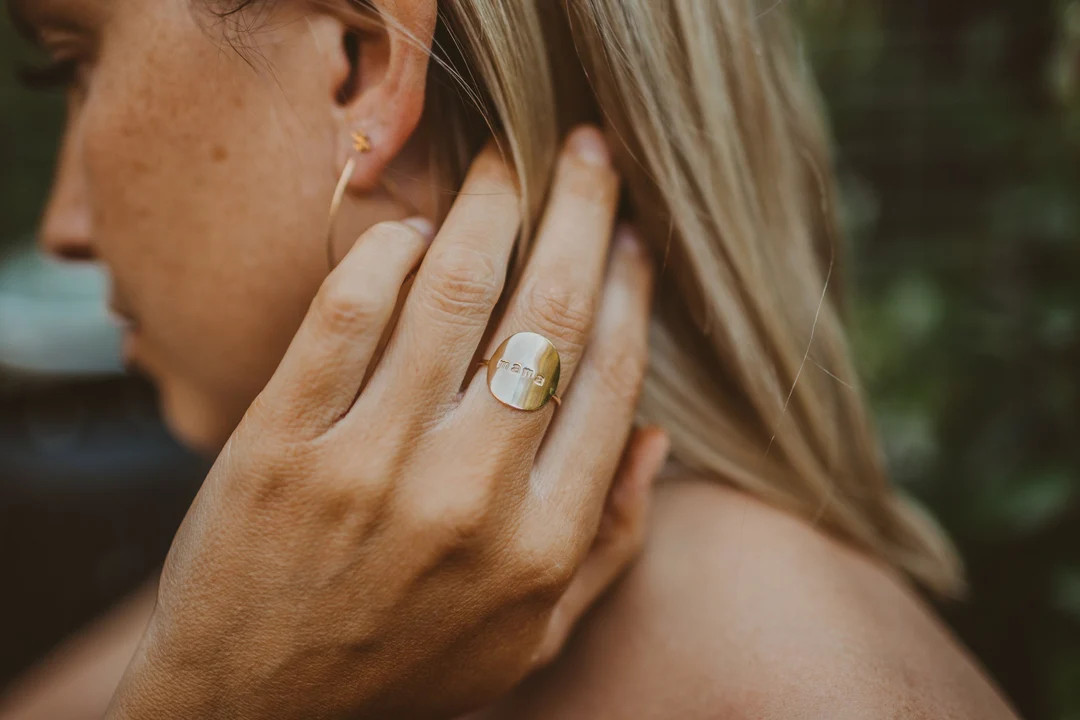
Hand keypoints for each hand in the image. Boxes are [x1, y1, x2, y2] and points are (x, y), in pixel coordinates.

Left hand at [107, 126, 665, 718]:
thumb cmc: (404, 671)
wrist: (250, 715)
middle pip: (547, 318)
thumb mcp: (531, 639)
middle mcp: (468, 499)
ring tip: (505, 159)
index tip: (631, 232)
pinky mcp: (279, 447)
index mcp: (542, 546)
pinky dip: (381, 254)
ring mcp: (369, 468)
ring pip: (450, 296)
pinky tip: (408, 227)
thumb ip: (610, 545)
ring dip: (488, 208)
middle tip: (590, 149)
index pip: (609, 379)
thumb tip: (659, 438)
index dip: (630, 287)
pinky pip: (341, 318)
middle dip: (580, 213)